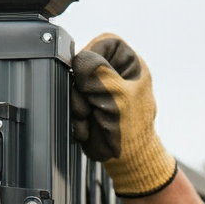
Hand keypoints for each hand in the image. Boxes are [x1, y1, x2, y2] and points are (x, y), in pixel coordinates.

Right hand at [71, 34, 177, 197]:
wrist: (127, 161)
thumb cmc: (132, 132)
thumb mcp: (116, 97)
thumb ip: (97, 74)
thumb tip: (80, 61)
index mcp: (129, 64)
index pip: (103, 43)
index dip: (91, 58)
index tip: (88, 76)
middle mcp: (115, 73)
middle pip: (84, 66)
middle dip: (82, 89)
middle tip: (90, 106)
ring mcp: (101, 89)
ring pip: (75, 85)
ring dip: (78, 106)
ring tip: (90, 120)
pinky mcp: (90, 105)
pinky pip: (73, 103)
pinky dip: (76, 117)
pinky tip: (87, 127)